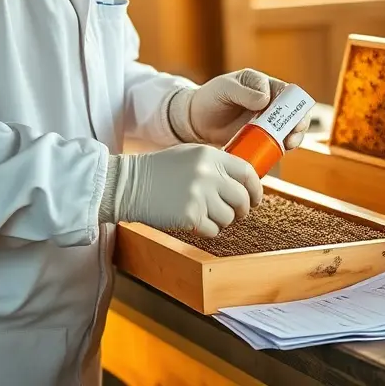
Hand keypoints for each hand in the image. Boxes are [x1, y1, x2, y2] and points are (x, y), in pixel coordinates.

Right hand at [114, 144, 261, 236]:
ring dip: (221, 221)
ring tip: (204, 214)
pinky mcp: (190, 216)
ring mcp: (200, 195)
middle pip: (242, 198)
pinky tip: (193, 221)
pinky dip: (207, 230)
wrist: (128, 185)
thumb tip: (243, 181)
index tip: (254, 199)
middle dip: (241, 210)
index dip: (256, 189)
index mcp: (210, 155)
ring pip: (229, 217)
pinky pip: (213, 230)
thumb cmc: (158, 170)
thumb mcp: (189, 155)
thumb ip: (216, 164)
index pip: (247, 173)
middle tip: (234, 213)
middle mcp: (208, 174)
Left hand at [185, 69, 310, 148]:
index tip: (292, 116)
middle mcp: (269, 104)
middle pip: (294, 113)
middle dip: (298, 124)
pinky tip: (276, 154)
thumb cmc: (209, 98)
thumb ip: (244, 90)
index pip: (287, 92)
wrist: (194, 120)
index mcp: (263, 86)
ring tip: (287, 145)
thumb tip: (265, 98)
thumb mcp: (224, 88)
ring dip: (292, 137)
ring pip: (288, 130)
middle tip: (293, 135)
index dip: (295, 103)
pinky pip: (275, 144)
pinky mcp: (260, 139)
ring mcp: (265, 122)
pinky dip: (279, 149)